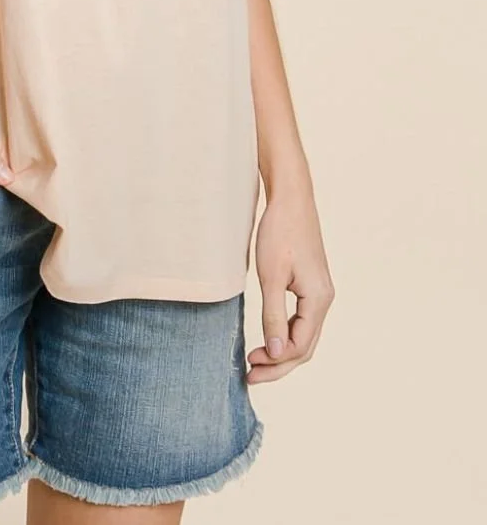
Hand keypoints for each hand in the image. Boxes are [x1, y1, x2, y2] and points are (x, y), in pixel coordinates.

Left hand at [245, 180, 335, 383]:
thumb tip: (276, 354)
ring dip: (282, 351)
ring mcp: (320, 292)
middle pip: (305, 346)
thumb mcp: (271, 276)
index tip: (248, 367)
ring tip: (255, 361)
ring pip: (304, 334)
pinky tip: (269, 337)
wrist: (291, 198)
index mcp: (319, 300)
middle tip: (250, 375)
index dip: (275, 362)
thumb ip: (274, 316)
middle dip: (279, 364)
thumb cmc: (279, 232)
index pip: (300, 346)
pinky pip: (302, 319)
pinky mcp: (311, 284)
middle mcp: (325, 299)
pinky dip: (286, 333)